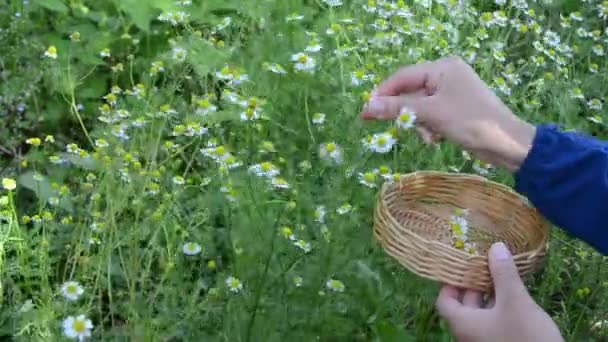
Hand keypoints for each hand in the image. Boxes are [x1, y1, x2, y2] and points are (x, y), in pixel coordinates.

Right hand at [360, 56, 535, 171]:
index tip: (366, 112)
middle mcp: (446, 75)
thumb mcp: (431, 113)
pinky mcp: (455, 108)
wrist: (506, 143)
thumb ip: (398, 108)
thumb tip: (367, 108)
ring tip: (429, 136)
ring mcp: (451, 92)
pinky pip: (431, 114)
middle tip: (395, 128)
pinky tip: (437, 138)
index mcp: (442, 67)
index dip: (382, 94)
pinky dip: (429, 127)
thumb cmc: (470, 122)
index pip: (402, 76)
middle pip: (410, 92)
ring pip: (419, 106)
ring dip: (419, 123)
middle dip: (406, 112)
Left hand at [436, 242, 563, 341]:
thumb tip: (495, 247)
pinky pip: (494, 322)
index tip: (463, 264)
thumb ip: (503, 274)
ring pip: (481, 314)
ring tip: (501, 273)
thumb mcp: (515, 301)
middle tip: (485, 263)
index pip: (444, 301)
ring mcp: (484, 340)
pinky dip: (499, 307)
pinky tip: (513, 294)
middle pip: (463, 305)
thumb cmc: (525, 336)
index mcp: (462, 323)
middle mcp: (468, 334)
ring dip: (489, 294)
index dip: (451, 282)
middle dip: (474, 283)